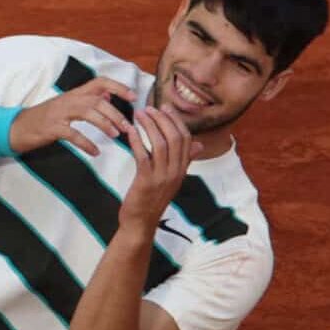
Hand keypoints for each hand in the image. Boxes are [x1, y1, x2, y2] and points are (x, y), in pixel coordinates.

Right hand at [8, 76, 134, 155]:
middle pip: (97, 100)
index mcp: (74, 93)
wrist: (16, 128)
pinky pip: (73, 134)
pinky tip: (95, 151)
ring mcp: (59, 113)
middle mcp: (68, 99)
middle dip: (116, 113)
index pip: (100, 82)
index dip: (118, 87)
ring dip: (105, 124)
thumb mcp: (66, 106)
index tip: (133, 97)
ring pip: (88, 113)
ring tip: (116, 135)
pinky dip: (86, 143)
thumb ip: (86, 101)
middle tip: (128, 127)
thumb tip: (107, 97)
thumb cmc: (44, 119)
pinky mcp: (52, 128)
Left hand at [119, 107, 199, 233]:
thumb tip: (199, 145)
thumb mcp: (172, 178)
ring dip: (149, 125)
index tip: (165, 107)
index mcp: (183, 168)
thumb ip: (184, 160)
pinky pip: (143, 155)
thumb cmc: (152, 198)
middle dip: (162, 119)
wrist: (140, 222)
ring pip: (160, 143)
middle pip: (175, 137)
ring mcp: (162, 177)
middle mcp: (176, 171)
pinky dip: (137, 140)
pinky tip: (130, 131)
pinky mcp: (146, 181)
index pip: (186, 138)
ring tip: (138, 115)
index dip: (176, 120)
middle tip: (148, 108)